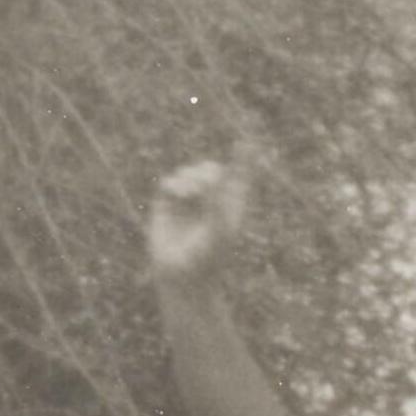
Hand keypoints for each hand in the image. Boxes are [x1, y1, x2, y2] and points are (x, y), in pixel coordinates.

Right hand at [147, 158, 248, 283]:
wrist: (182, 274)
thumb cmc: (208, 256)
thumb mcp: (218, 229)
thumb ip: (217, 202)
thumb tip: (214, 177)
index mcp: (231, 205)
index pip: (239, 176)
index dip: (243, 159)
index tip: (246, 141)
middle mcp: (211, 200)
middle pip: (212, 170)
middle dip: (208, 172)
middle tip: (206, 184)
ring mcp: (189, 202)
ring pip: (190, 174)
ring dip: (190, 179)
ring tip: (190, 194)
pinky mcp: (168, 205)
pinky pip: (170, 183)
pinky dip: (174, 184)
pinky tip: (178, 194)